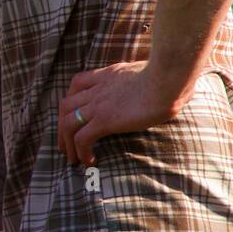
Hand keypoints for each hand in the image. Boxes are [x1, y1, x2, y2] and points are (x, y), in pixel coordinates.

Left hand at [58, 60, 187, 165]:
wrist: (168, 79)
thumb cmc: (170, 75)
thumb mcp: (150, 71)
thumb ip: (145, 78)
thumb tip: (162, 87)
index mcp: (106, 75)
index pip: (77, 84)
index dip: (71, 100)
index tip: (74, 114)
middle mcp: (97, 89)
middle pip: (64, 107)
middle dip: (61, 126)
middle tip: (66, 144)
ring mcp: (98, 105)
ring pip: (67, 124)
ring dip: (66, 143)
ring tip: (72, 159)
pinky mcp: (104, 120)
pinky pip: (82, 139)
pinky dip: (81, 151)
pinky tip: (90, 160)